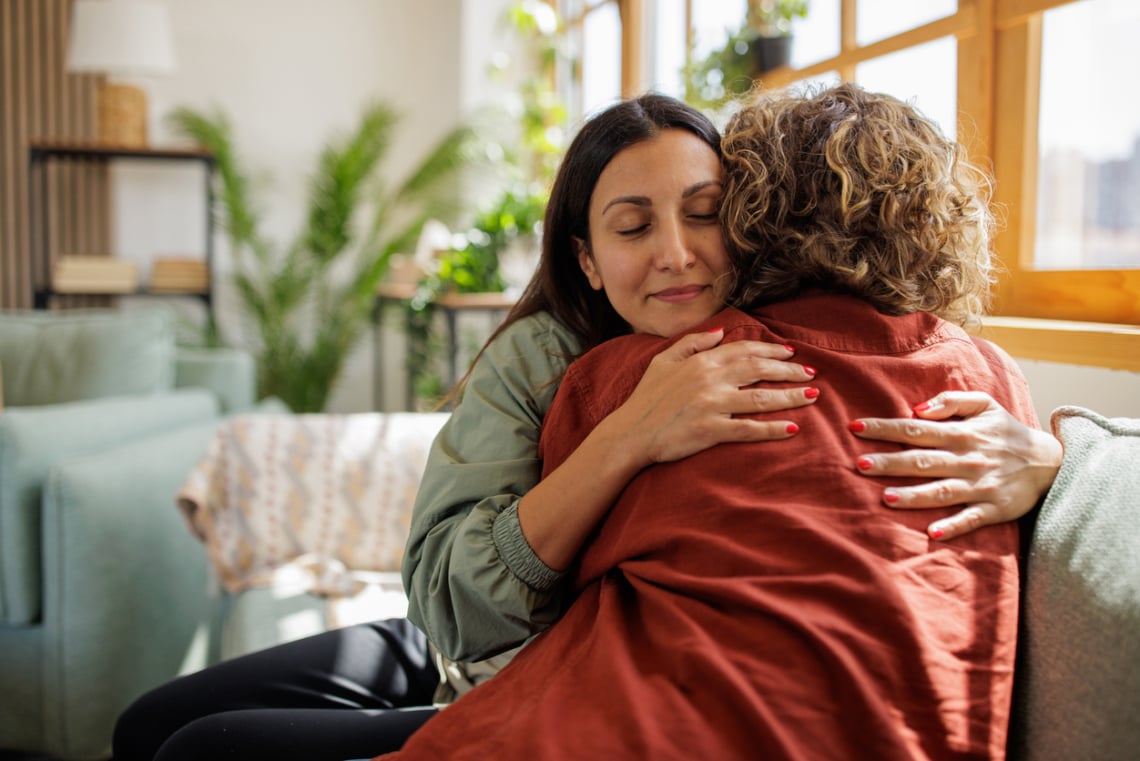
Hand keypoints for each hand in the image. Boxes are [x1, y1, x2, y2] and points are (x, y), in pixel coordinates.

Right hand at [610, 328, 818, 465]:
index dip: (771, 351)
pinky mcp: (711, 431)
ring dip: (790, 397)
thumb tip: (718, 332)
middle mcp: (710, 380)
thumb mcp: (663, 361)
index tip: (791, 354)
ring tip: (813, 396)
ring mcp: (712, 405)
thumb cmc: (645, 399)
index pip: (744, 350)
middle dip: (789, 371)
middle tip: (812, 373)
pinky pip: (749, 429)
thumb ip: (692, 343)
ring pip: (760, 398)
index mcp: (700, 362)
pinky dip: (773, 429)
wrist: (629, 433)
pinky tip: (793, 428)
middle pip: (759, 370)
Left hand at [848, 390, 1061, 540]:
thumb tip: (918, 408)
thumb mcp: (985, 405)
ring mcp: (980, 486)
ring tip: (886, 498)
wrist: (1051, 462)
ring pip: (942, 491)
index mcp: (961, 433)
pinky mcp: (994, 509)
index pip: (915, 429)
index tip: (855, 427)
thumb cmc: (1007, 431)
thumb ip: (952, 400)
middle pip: (922, 460)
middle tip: (860, 464)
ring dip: (914, 496)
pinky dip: (953, 525)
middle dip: (891, 462)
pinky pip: (971, 519)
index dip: (885, 428)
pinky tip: (932, 532)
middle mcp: (968, 459)